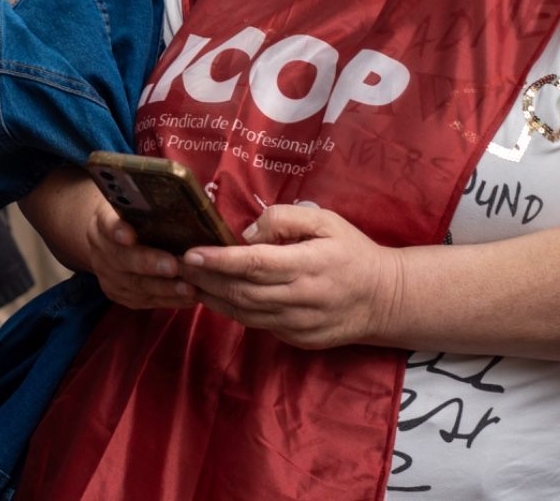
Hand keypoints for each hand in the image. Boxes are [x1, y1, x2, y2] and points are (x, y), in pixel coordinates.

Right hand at [83, 200, 196, 310]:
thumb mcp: (137, 206)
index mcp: (103, 221)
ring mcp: (108, 275)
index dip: (117, 230)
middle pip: (122, 259)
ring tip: (189, 288)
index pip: (107, 223)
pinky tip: (188, 299)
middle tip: (174, 266)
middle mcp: (101, 250)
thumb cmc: (136, 217)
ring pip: (134, 285)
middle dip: (149, 264)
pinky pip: (143, 301)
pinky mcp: (118, 294)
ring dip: (164, 288)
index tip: (128, 235)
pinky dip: (167, 300)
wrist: (112, 240)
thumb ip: (151, 207)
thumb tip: (186, 201)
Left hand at [180, 205, 403, 349]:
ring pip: (243, 312)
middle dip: (204, 279)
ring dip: (211, 297)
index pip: (255, 264)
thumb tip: (246, 233)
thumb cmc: (352, 252)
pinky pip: (256, 324)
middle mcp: (300, 299)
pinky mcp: (296, 339)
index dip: (219, 260)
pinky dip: (231, 310)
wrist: (385, 300)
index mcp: (308, 266)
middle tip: (174, 264)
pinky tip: (214, 296)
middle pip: (241, 291)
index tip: (190, 253)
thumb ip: (285, 219)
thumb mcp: (326, 221)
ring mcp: (297, 325)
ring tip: (185, 280)